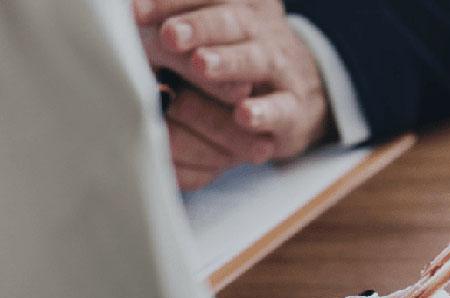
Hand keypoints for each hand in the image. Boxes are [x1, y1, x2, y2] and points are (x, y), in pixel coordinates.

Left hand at [135, 0, 331, 176]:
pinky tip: (244, 115)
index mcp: (237, 4)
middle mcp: (260, 30)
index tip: (133, 12)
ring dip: (228, 62)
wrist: (302, 92)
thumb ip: (176, 19)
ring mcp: (280, 67)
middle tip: (169, 36)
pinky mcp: (293, 109)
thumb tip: (128, 14)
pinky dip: (264, 112)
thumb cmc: (240, 59)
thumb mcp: (214, 31)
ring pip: (256, 59)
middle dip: (198, 26)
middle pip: (230, 20)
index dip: (168, 1)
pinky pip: (281, 109)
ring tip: (201, 65)